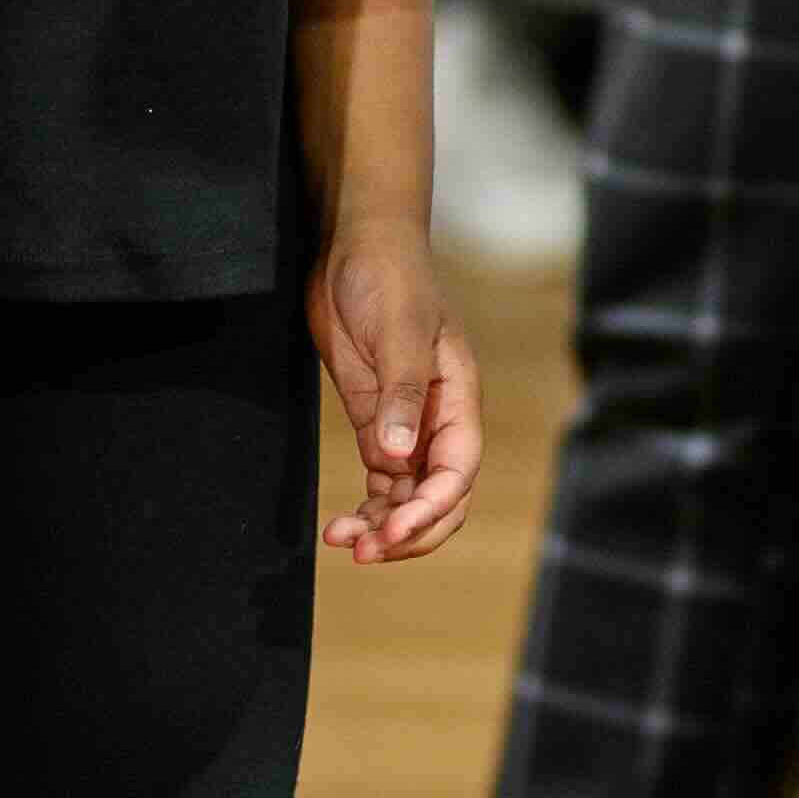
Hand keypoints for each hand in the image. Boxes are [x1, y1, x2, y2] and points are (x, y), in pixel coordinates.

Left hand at [306, 214, 481, 560]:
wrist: (355, 246)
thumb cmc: (390, 276)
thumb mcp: (399, 331)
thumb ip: (402, 393)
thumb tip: (396, 456)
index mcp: (458, 400)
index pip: (457, 472)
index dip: (430, 508)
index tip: (392, 530)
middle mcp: (438, 422)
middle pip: (440, 499)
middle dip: (408, 532)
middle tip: (364, 551)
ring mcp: (406, 426)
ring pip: (407, 498)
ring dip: (382, 527)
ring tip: (344, 542)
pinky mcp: (374, 424)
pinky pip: (381, 482)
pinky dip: (367, 508)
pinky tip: (341, 524)